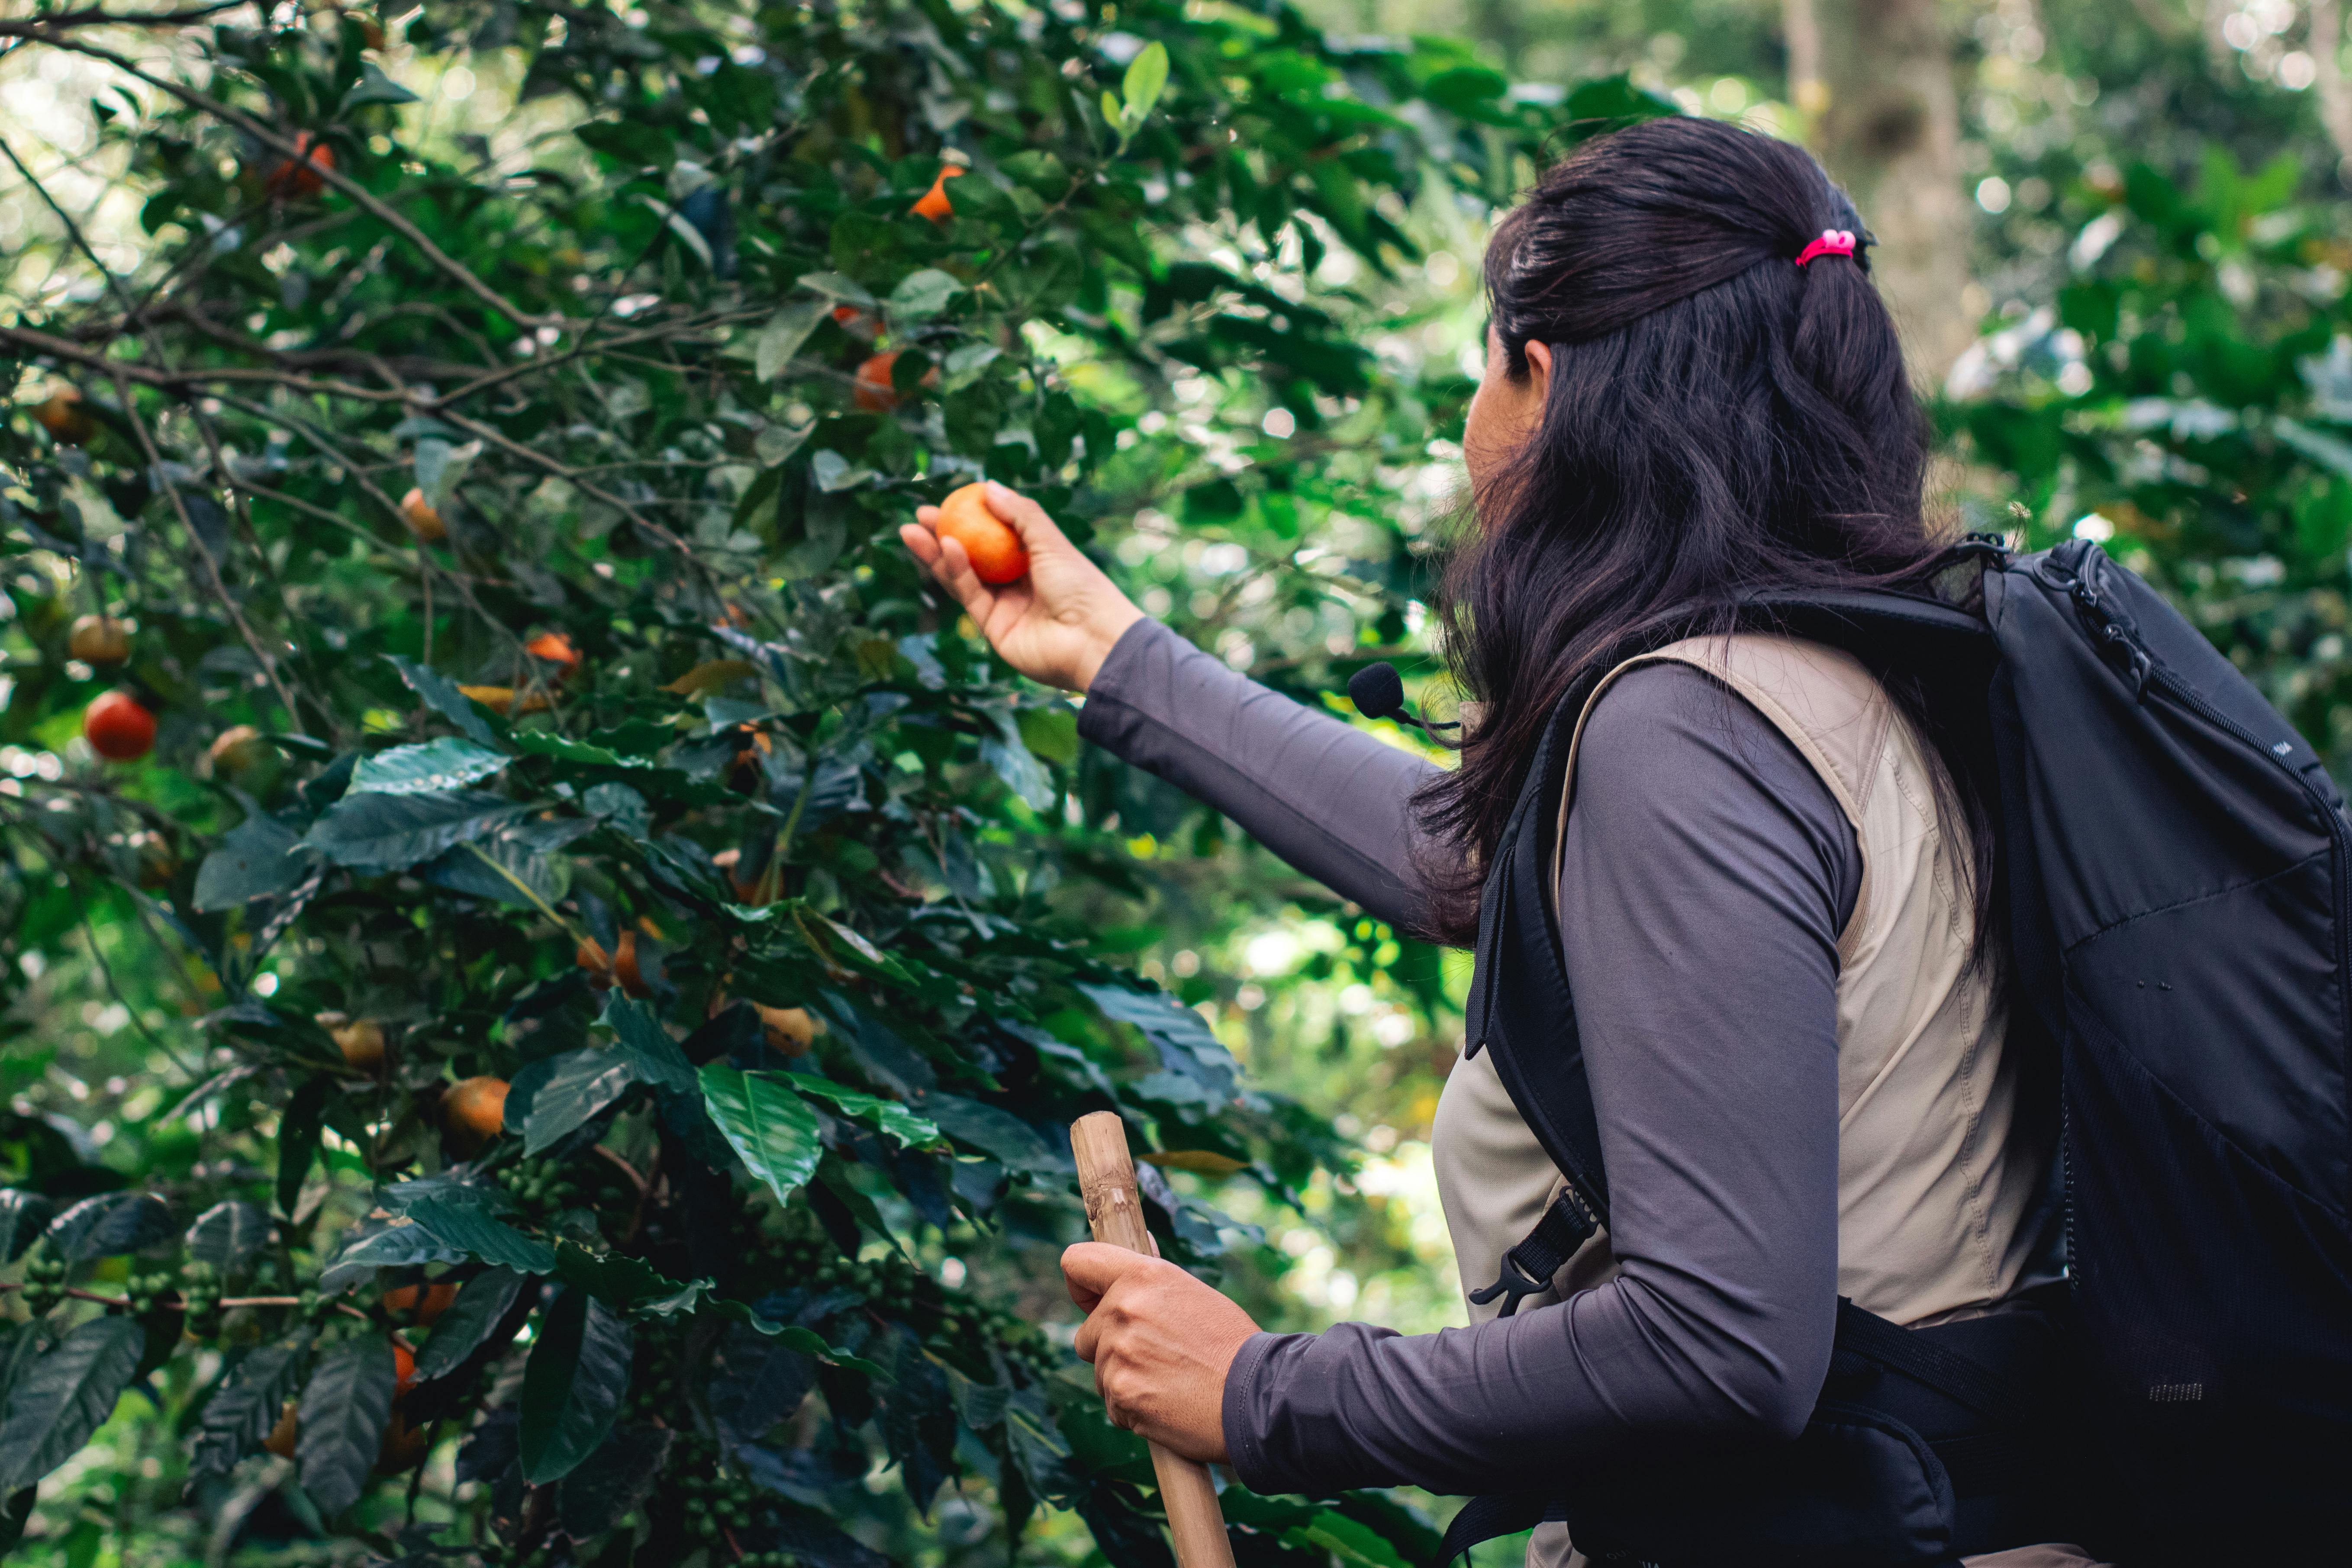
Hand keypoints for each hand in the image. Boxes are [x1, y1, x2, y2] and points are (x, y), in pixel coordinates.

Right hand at [900, 481, 1142, 691]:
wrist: (1091, 640)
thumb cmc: (1080, 586)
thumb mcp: (1051, 541)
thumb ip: (1020, 513)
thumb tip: (987, 486)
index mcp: (1035, 560)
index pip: (996, 535)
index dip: (970, 518)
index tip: (947, 500)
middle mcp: (1017, 583)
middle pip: (973, 556)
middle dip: (943, 535)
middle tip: (919, 516)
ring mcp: (1004, 606)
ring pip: (963, 576)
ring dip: (937, 554)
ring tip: (912, 531)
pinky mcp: (993, 627)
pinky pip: (970, 594)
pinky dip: (956, 571)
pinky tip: (947, 546)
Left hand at [1062, 1242, 1258, 1462]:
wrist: (1257, 1396)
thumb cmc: (1231, 1345)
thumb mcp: (1192, 1294)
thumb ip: (1150, 1284)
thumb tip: (1133, 1253)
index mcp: (1143, 1276)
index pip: (1076, 1262)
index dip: (1081, 1285)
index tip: (1092, 1301)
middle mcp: (1124, 1310)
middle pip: (1087, 1335)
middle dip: (1111, 1349)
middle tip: (1158, 1357)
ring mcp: (1119, 1354)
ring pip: (1101, 1373)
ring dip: (1127, 1381)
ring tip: (1172, 1382)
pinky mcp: (1121, 1395)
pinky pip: (1114, 1405)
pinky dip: (1134, 1410)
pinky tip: (1169, 1404)